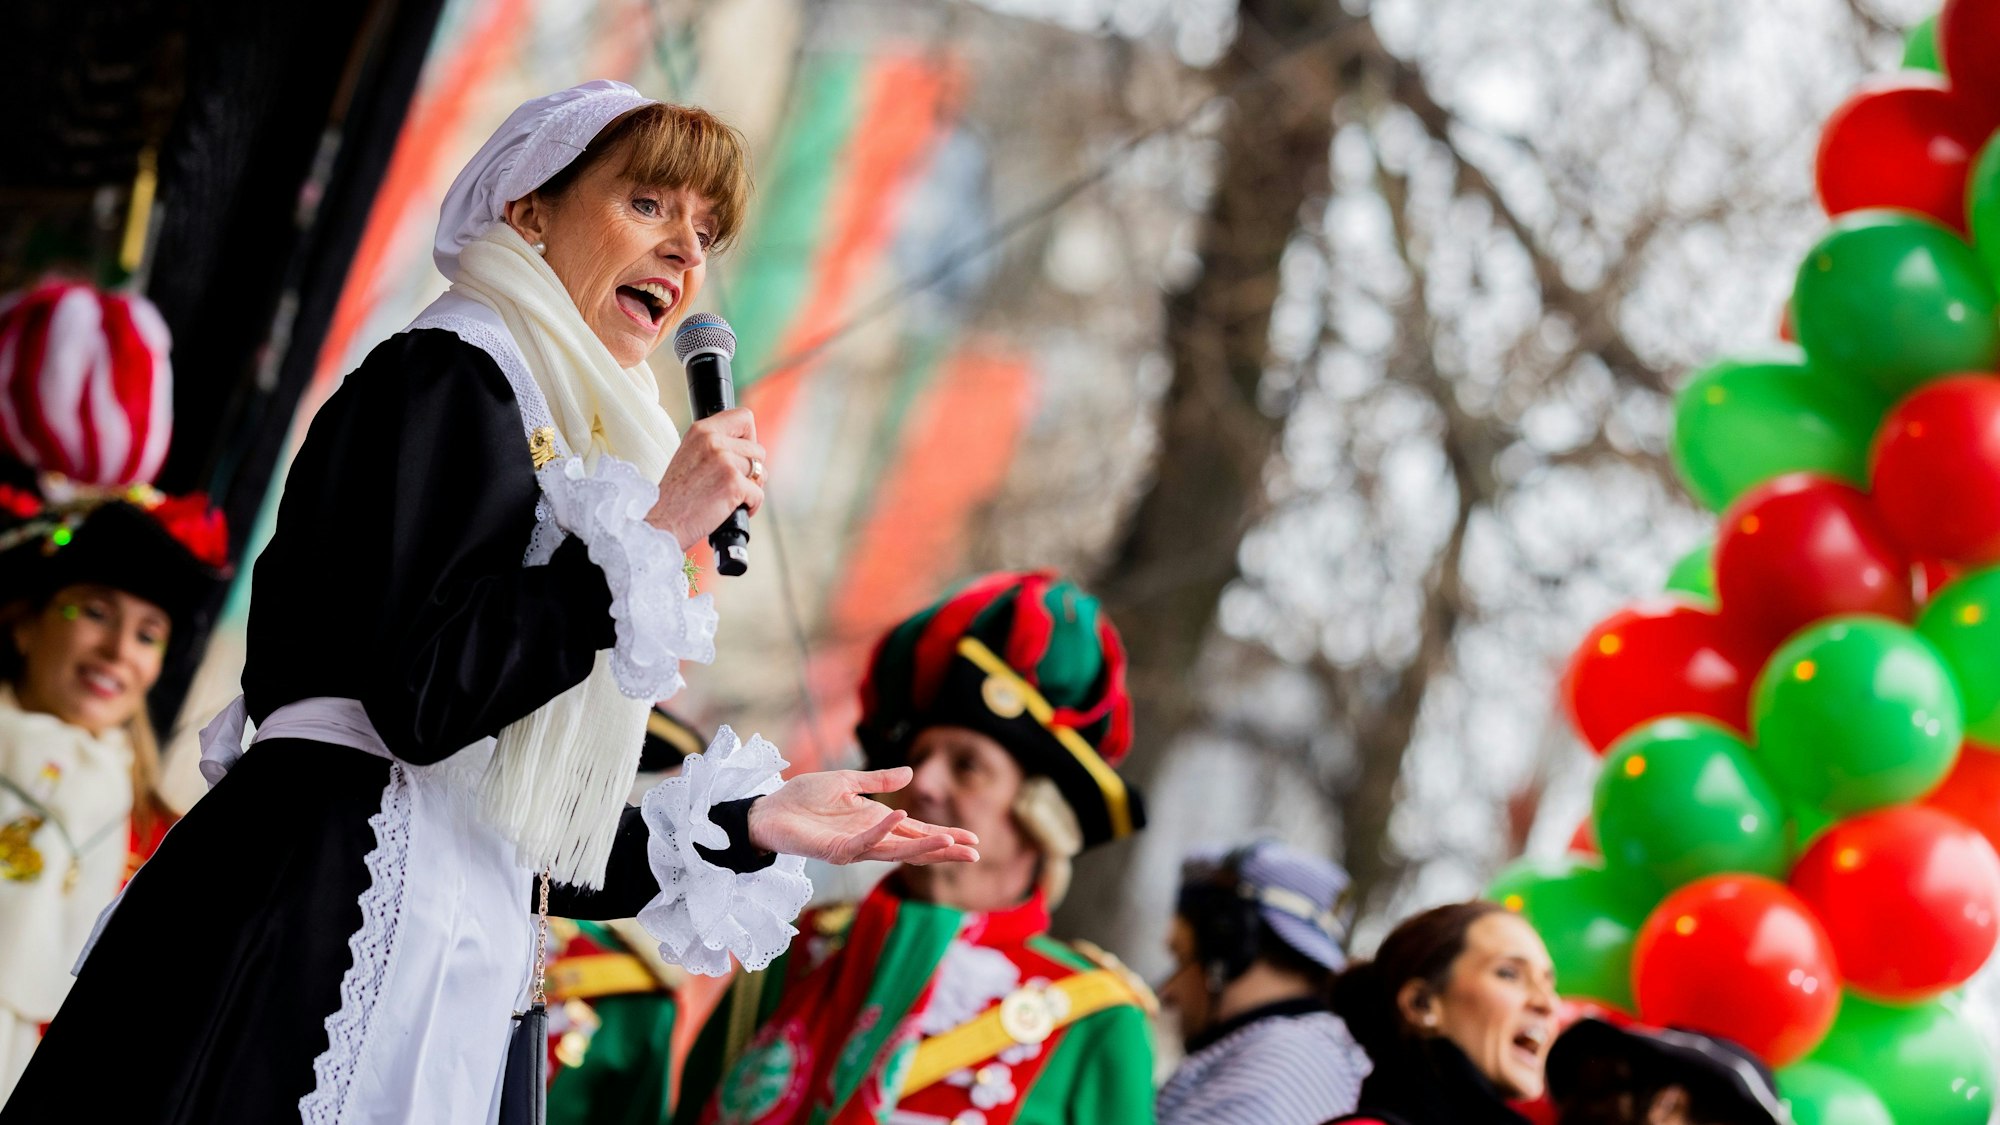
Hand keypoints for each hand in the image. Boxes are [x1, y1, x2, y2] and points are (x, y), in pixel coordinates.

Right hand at [648, 407, 764, 549]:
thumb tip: (748, 446)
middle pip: (758, 449)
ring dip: (752, 488)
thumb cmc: (676, 496)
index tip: (742, 454)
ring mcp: (724, 461)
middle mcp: (713, 440)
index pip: (744, 417)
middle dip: (752, 470)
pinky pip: (759, 494)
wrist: (662, 522)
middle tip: (733, 484)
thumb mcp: (691, 455)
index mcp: (702, 430)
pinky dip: (751, 506)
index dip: (750, 437)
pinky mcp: (733, 483)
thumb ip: (715, 445)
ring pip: (761, 472)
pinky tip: (732, 510)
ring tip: (730, 498)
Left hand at [746, 767, 980, 865]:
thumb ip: (877, 780)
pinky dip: (882, 831)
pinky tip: (900, 817)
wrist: (767, 811)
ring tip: (950, 841)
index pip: (917, 831)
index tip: (973, 840)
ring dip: (923, 846)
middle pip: (914, 847)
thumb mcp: (846, 781)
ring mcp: (854, 848)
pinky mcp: (834, 851)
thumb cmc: (802, 798)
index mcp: (876, 823)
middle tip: (974, 853)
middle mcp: (869, 839)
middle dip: (944, 850)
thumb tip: (910, 773)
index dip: (944, 836)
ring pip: (895, 850)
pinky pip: (863, 842)